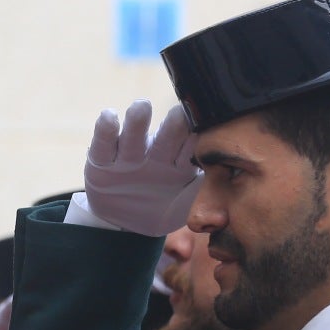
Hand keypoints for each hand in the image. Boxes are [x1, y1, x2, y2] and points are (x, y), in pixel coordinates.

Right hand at [81, 100, 200, 235]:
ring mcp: (127, 157)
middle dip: (172, 125)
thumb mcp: (185, 205)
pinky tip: (108, 116)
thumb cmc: (163, 207)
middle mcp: (154, 154)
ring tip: (141, 107)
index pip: (189, 147)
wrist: (127, 222)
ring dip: (138, 122)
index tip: (206, 125)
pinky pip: (103, 146)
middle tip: (179, 112)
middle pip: (165, 138)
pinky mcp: (101, 162)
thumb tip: (228, 176)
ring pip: (133, 138)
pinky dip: (105, 131)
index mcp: (178, 163)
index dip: (197, 137)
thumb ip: (202, 191)